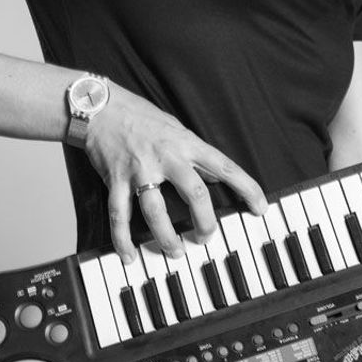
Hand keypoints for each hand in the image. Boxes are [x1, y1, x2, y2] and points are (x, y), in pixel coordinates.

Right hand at [82, 80, 267, 263]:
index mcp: (186, 143)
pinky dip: (123, 239)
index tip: (260, 207)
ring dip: (166, 237)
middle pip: (194, 192)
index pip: (224, 167)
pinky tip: (129, 254)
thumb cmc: (141, 117)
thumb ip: (195, 154)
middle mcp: (166, 156)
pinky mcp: (115, 179)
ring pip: (156, 211)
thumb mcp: (176, 130)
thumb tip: (215, 178)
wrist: (101, 107)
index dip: (246, 188)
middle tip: (207, 237)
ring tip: (174, 251)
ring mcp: (140, 169)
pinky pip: (119, 215)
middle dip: (205, 221)